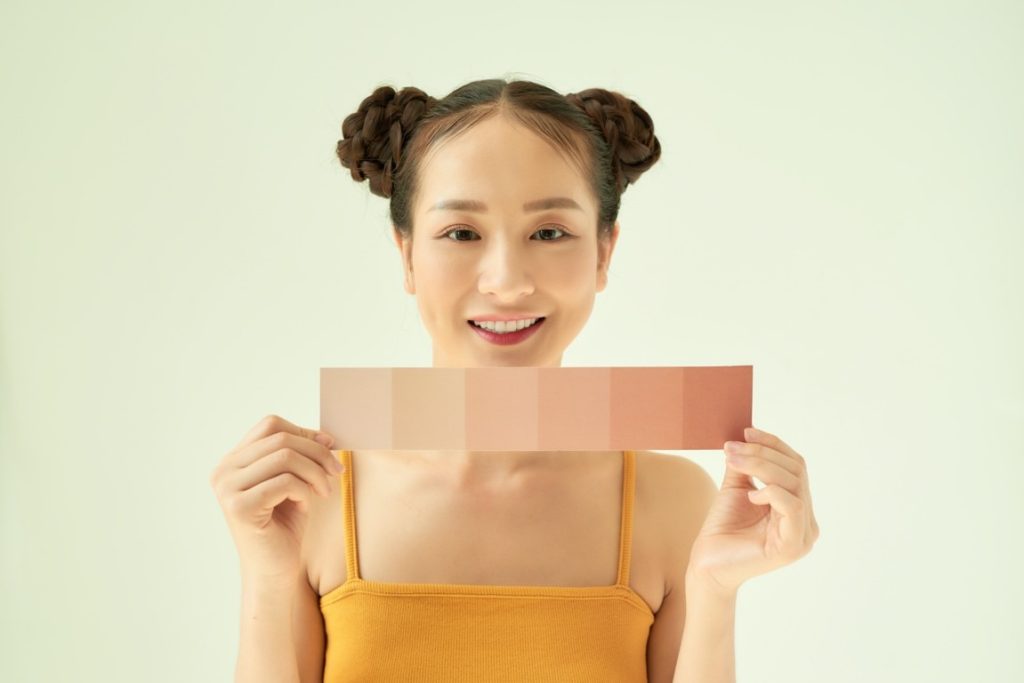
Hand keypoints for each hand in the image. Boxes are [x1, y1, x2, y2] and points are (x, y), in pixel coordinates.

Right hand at [208, 414, 344, 585]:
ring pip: (285, 457)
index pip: (270, 425)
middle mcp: (223, 471)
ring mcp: (227, 489)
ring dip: (315, 472)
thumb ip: (299, 455)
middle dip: (317, 452)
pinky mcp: (239, 508)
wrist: (276, 570)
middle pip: (280, 439)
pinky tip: (308, 504)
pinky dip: (305, 490)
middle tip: (336, 470)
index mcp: (232, 461)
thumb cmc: (285, 525)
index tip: (329, 447)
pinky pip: (286, 482)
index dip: (304, 432)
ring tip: (325, 490)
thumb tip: (325, 436)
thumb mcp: (293, 480)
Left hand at [686, 426, 818, 594]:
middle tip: (732, 448)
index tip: (746, 431)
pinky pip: (793, 507)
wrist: (707, 564)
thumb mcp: (736, 488)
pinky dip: (772, 492)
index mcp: (797, 506)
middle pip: (796, 471)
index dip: (774, 445)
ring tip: (733, 462)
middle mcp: (806, 521)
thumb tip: (746, 436)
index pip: (796, 465)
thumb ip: (746, 465)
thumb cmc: (722, 529)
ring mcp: (803, 535)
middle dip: (762, 453)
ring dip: (761, 466)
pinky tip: (750, 494)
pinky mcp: (793, 546)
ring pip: (794, 484)